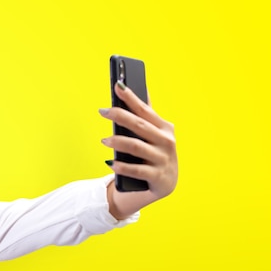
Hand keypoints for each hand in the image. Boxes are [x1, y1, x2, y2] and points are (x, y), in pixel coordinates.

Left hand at [99, 82, 177, 218]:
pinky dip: (123, 166)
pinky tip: (111, 162)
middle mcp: (167, 142)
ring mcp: (163, 160)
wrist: (163, 185)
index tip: (117, 85)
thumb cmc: (153, 154)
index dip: (131, 98)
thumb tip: (136, 89)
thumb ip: (146, 115)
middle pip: (140, 126)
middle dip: (120, 116)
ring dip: (118, 142)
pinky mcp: (158, 178)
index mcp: (165, 128)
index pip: (145, 110)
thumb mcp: (153, 135)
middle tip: (103, 111)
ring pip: (137, 147)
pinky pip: (137, 170)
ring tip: (104, 140)